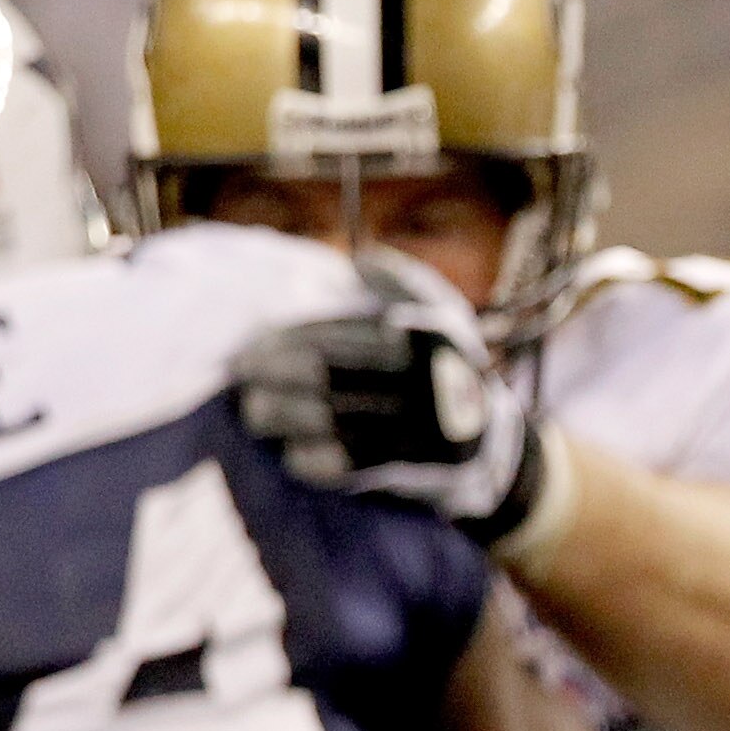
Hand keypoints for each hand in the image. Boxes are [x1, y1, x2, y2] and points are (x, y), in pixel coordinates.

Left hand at [232, 248, 550, 548]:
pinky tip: (290, 450)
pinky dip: (308, 458)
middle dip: (270, 375)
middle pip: (319, 375)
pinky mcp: (403, 468)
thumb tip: (359, 262)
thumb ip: (401, 284)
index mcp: (417, 338)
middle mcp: (413, 381)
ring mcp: (408, 429)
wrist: (489, 443)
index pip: (331, 335)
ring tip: (254, 411)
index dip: (282, 340)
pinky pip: (340, 465)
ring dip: (279, 415)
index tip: (251, 344)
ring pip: (323, 419)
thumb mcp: (441, 315)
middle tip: (241, 375)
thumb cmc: (447, 368)